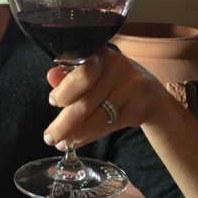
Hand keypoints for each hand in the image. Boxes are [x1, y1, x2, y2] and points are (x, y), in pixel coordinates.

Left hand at [43, 47, 165, 149]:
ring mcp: (132, 87)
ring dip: (76, 134)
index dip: (65, 91)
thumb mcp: (90, 73)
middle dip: (64, 123)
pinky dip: (91, 136)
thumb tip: (51, 77)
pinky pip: (110, 126)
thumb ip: (68, 76)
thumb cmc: (109, 80)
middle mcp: (118, 67)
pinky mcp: (141, 106)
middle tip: (49, 137)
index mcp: (100, 54)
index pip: (82, 73)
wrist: (148, 92)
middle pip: (87, 102)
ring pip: (98, 118)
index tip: (52, 102)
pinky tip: (79, 140)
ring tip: (62, 142)